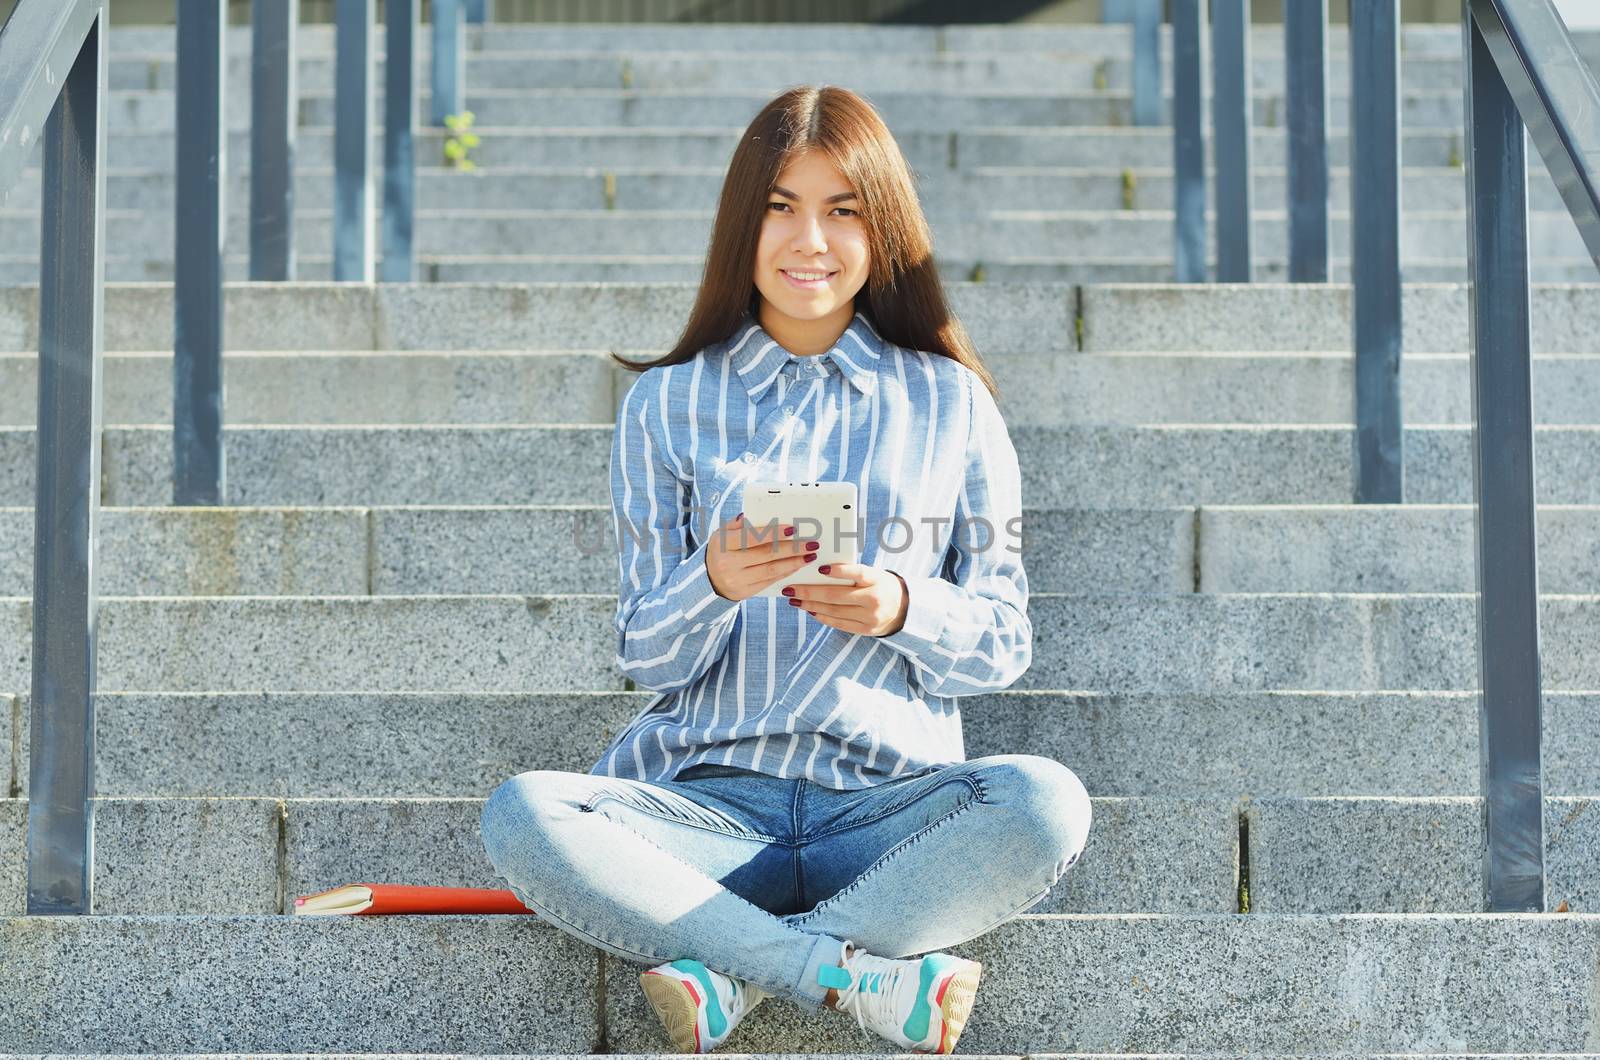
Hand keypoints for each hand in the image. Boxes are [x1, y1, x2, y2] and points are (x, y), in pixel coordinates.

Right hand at [705, 512, 819, 602]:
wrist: (709, 579)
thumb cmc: (722, 550)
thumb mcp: (723, 533)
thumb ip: (738, 524)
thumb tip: (753, 514)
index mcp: (723, 544)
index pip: (752, 537)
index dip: (773, 533)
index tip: (792, 529)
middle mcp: (728, 564)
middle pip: (766, 554)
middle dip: (791, 548)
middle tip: (811, 543)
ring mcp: (736, 580)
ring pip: (771, 570)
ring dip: (793, 562)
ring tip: (809, 555)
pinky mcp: (745, 592)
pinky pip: (769, 582)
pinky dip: (785, 573)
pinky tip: (797, 566)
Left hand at [782, 562, 908, 636]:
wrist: (903, 609)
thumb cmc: (880, 585)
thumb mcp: (873, 574)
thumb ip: (852, 573)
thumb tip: (819, 571)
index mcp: (877, 580)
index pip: (858, 573)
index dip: (839, 571)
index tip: (820, 568)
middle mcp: (875, 599)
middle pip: (837, 596)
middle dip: (810, 592)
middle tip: (791, 588)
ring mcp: (870, 617)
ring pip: (834, 611)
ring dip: (811, 605)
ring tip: (795, 599)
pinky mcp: (866, 630)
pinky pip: (839, 623)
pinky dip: (822, 616)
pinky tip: (809, 610)